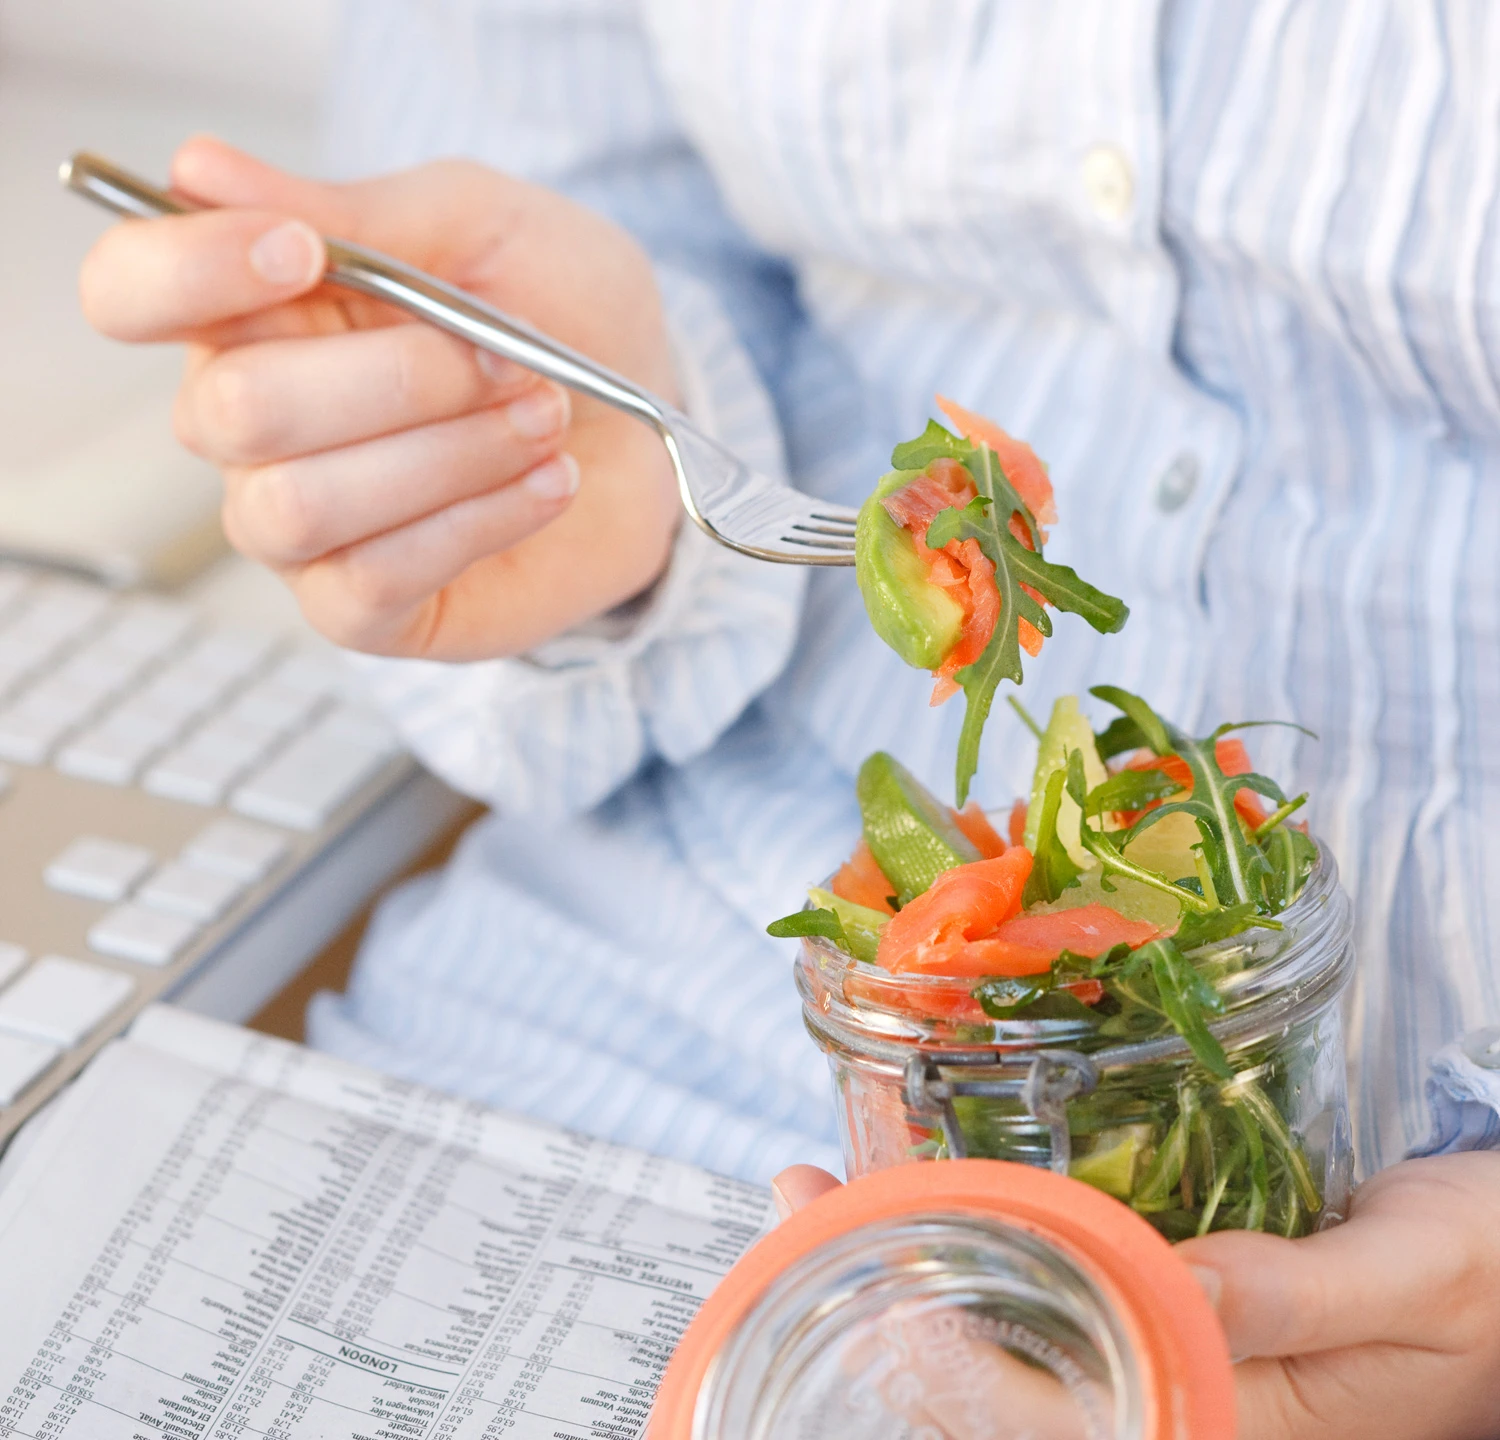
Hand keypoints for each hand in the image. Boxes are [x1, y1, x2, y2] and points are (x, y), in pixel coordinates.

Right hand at [78, 136, 681, 657]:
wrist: (653, 423)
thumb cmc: (558, 317)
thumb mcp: (480, 228)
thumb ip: (358, 211)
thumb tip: (199, 169)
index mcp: (254, 312)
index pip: (132, 291)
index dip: (191, 270)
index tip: (303, 252)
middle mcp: (251, 428)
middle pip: (234, 411)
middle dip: (395, 379)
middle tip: (508, 362)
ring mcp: (299, 529)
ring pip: (300, 504)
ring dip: (445, 455)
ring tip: (544, 419)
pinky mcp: (364, 609)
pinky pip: (368, 580)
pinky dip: (475, 523)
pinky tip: (546, 484)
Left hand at [775, 1155, 1499, 1439]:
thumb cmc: (1487, 1274)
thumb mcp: (1412, 1273)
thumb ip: (1297, 1293)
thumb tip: (1176, 1286)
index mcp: (1237, 1415)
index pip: (1054, 1408)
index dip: (941, 1348)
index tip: (857, 1256)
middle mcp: (1189, 1400)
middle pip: (1005, 1379)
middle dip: (888, 1296)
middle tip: (798, 1197)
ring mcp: (1180, 1359)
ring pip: (1018, 1337)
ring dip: (914, 1265)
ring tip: (818, 1188)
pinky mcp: (1182, 1314)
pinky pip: (1062, 1293)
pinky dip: (982, 1245)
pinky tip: (922, 1197)